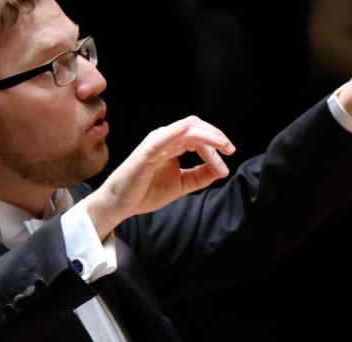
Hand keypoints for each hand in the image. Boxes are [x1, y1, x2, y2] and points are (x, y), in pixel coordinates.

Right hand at [83, 116, 235, 237]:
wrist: (121, 204)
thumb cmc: (146, 192)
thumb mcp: (182, 184)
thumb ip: (200, 176)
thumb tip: (221, 169)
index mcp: (173, 145)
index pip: (199, 138)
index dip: (215, 149)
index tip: (225, 167)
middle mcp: (166, 139)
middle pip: (196, 127)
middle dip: (216, 137)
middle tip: (230, 150)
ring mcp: (156, 143)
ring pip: (187, 128)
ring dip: (208, 136)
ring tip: (223, 147)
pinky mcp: (147, 151)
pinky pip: (166, 137)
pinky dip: (183, 134)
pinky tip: (199, 139)